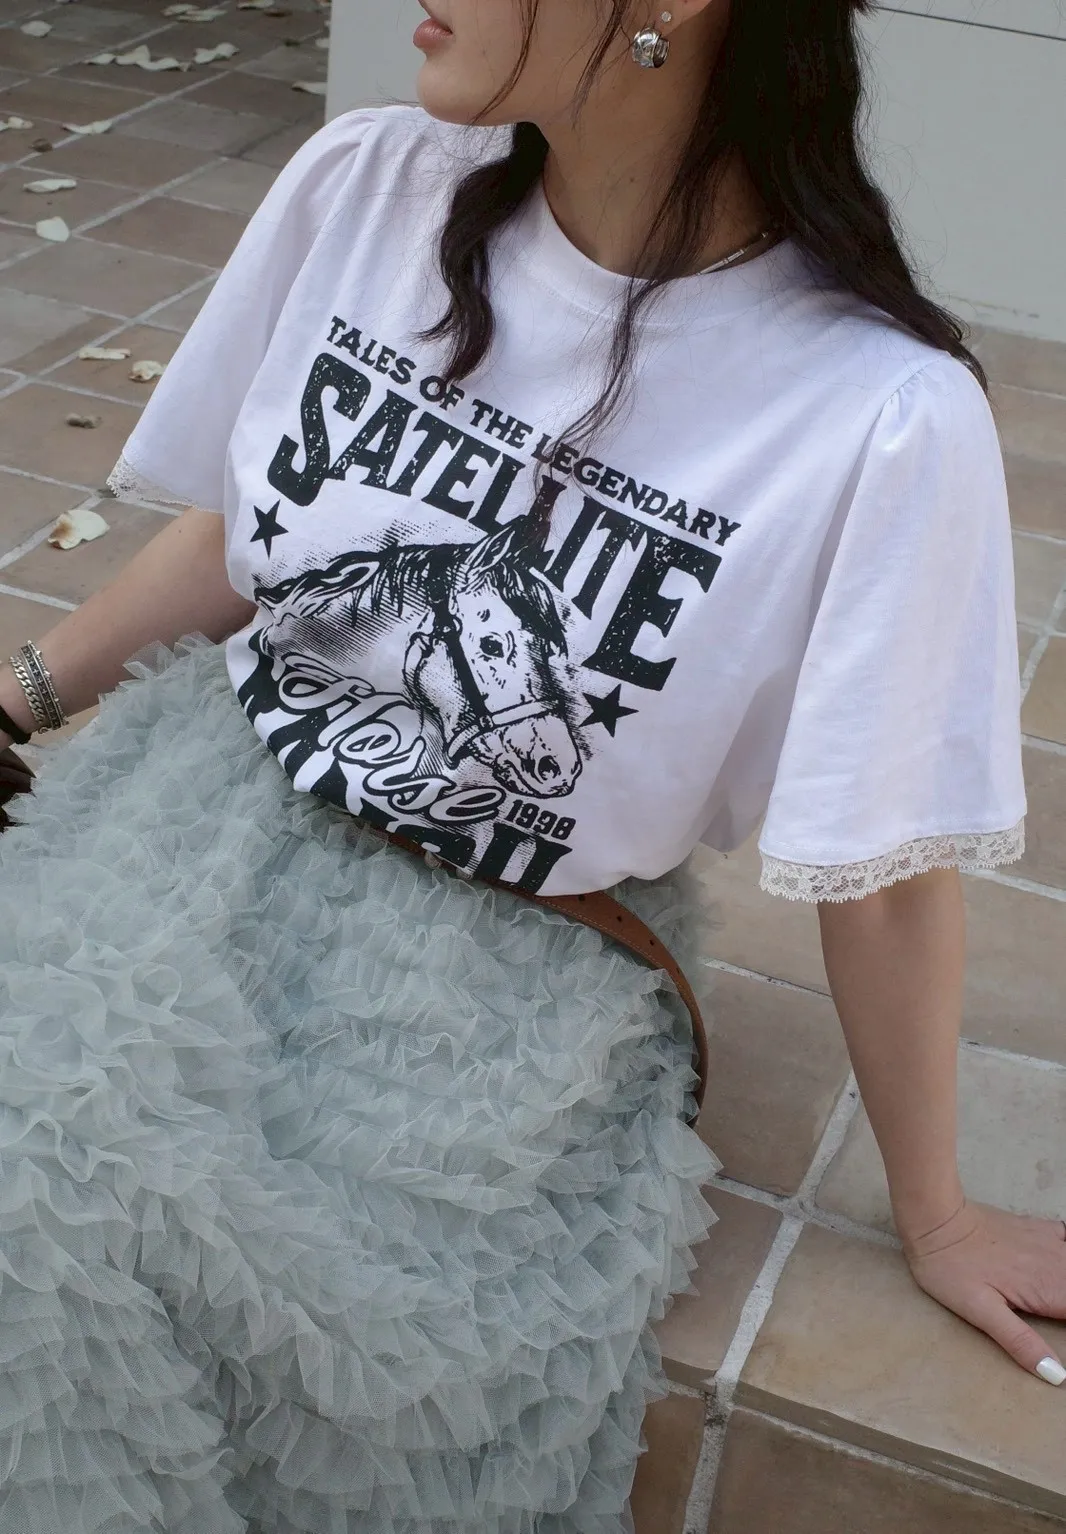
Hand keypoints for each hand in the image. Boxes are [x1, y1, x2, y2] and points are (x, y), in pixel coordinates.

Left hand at [904, 1199, 1065, 1383]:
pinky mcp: (1035, 1227)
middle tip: (1056, 1314)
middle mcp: (1053, 1263)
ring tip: (1057, 1300)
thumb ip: (1020, 1341)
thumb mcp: (981, 1312)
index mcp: (1045, 1288)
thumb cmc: (952, 1268)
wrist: (935, 1219)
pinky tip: (1063, 1262)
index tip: (1061, 1325)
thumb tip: (1056, 1374)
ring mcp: (1046, 1241)